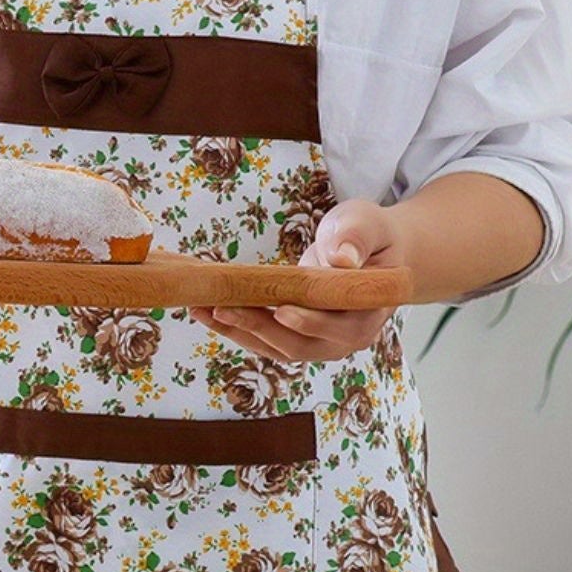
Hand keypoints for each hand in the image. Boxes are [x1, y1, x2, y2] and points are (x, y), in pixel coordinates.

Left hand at [189, 199, 402, 362]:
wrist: (369, 251)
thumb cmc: (369, 235)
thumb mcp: (367, 224)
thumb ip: (357, 238)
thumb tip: (343, 260)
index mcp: (369, 313)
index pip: (339, 327)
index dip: (310, 322)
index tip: (281, 311)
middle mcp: (345, 338)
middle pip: (299, 344)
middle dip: (258, 327)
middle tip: (222, 309)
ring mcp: (319, 344)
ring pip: (275, 347)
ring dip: (237, 331)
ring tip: (202, 309)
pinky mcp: (296, 339)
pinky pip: (263, 340)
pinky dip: (235, 328)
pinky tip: (205, 312)